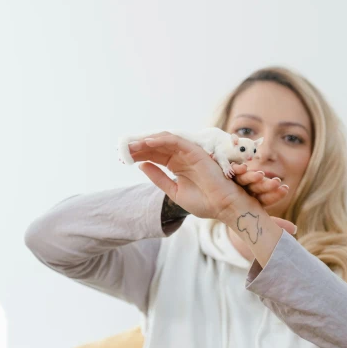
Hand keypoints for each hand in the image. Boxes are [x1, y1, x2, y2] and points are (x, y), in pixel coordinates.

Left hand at [129, 134, 294, 234]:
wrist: (224, 207)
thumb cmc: (204, 202)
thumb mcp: (174, 191)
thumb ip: (159, 178)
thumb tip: (142, 165)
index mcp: (177, 166)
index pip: (155, 156)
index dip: (139, 154)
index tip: (124, 157)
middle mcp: (182, 157)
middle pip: (156, 147)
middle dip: (139, 146)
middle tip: (122, 148)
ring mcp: (189, 153)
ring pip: (164, 141)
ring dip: (146, 141)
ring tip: (131, 145)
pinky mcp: (196, 151)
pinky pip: (175, 141)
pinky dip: (160, 140)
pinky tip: (146, 143)